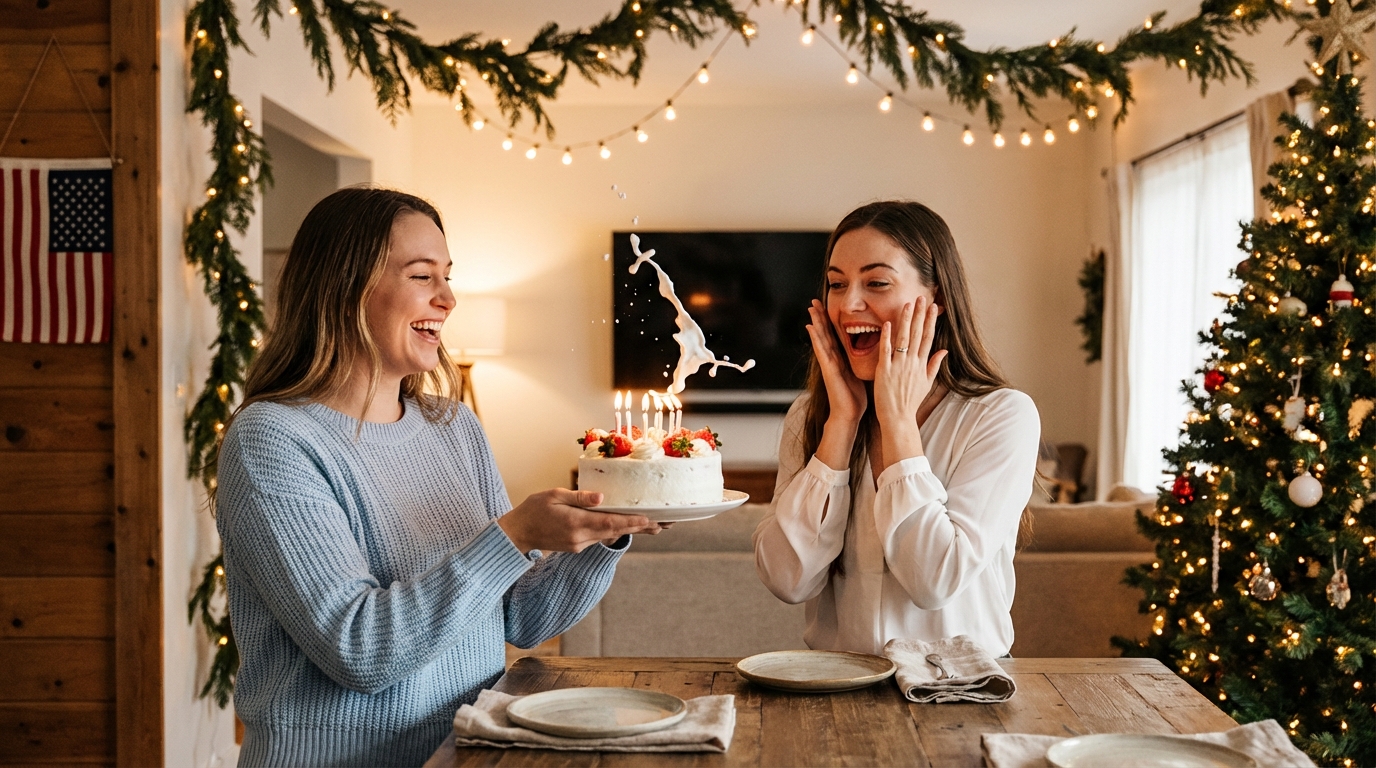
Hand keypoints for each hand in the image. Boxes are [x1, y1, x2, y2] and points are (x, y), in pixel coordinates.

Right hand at [498, 489, 663, 553]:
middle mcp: (580, 538)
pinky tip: (626, 524)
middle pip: (615, 531)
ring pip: (609, 535)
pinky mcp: (576, 546)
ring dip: (630, 529)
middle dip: (639, 527)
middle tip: (663, 524)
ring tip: (653, 525)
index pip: (609, 523)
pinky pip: (599, 536)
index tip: (649, 520)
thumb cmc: (532, 509)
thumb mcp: (553, 495)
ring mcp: (578, 545)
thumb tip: (601, 497)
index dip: (631, 522)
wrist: (516, 534)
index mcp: (575, 523)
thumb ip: (578, 497)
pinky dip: (614, 530)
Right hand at [806, 300, 866, 425]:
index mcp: (842, 360)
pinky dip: (815, 338)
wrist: (848, 415)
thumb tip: (875, 354)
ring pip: (821, 338)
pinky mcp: (827, 369)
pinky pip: (821, 350)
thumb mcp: (860, 375)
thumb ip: (863, 363)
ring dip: (815, 322)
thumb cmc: (855, 398)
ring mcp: (828, 363)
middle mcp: (833, 359)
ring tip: (810, 308)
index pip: (836, 336)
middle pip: (826, 333)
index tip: (829, 307)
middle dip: (820, 317)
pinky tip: (810, 328)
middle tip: (814, 301)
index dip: (832, 321)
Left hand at [874, 298, 947, 462]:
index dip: (930, 321)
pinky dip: (886, 337)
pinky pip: (886, 351)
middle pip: (918, 334)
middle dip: (920, 314)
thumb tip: (944, 351)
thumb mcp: (927, 383)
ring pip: (903, 338)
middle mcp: (912, 363)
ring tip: (907, 304)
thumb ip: (934, 365)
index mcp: (922, 365)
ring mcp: (898, 366)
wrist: (898, 418)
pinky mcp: (884, 371)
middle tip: (921, 297)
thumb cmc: (911, 402)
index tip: (932, 306)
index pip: (928, 337)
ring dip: (906, 320)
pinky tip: (886, 323)